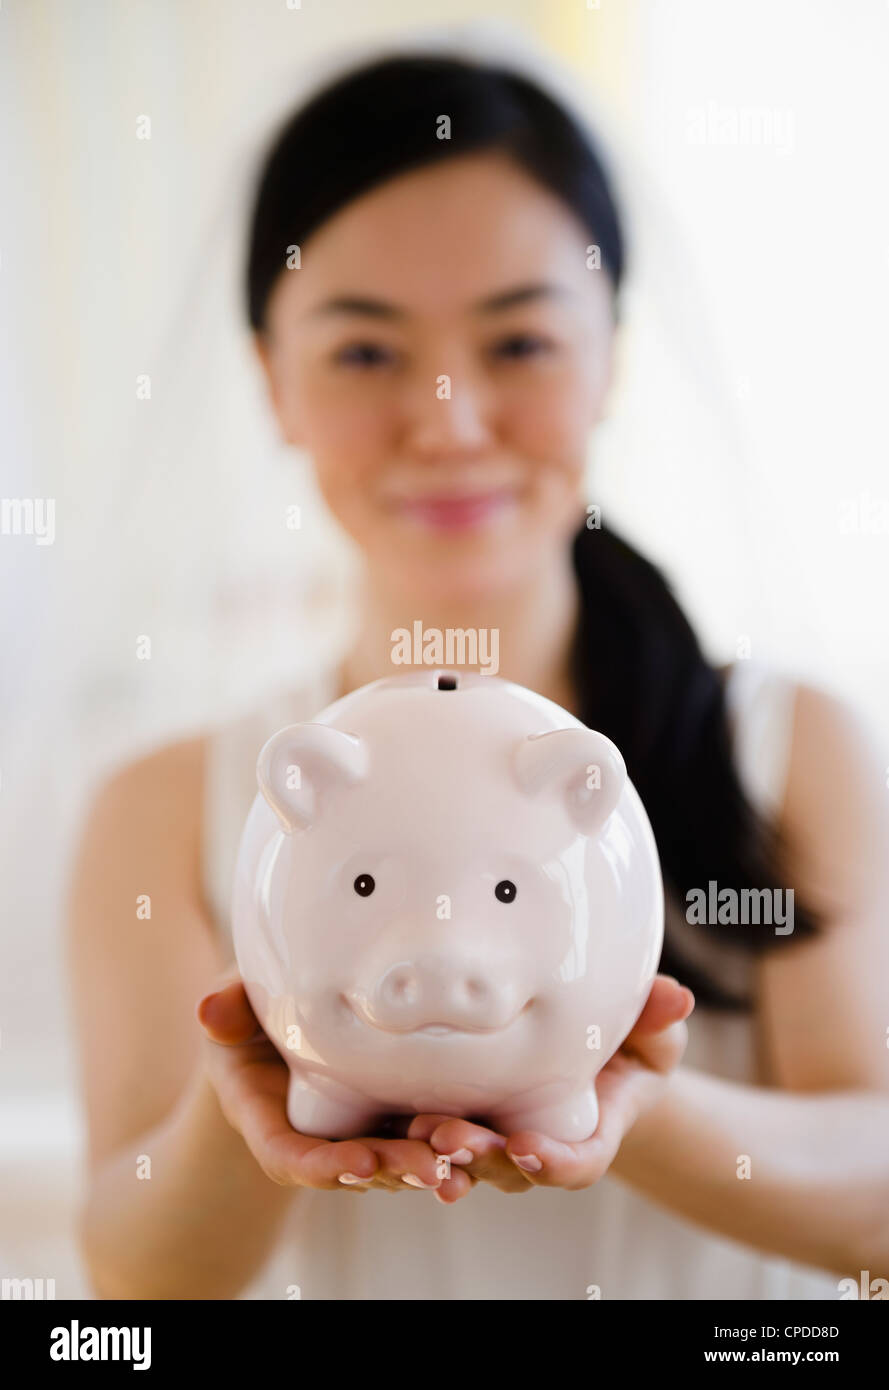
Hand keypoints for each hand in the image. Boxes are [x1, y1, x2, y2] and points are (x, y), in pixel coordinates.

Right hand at [197, 971, 462, 1197]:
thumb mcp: (237, 1006)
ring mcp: (361, 1129)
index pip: (290, 1155)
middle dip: (393, 1169)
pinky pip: (426, 1137)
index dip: (322, 1165)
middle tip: (431, 1166)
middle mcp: (319, 1135)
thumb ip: (228, 1008)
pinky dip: (455, 1144)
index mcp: (269, 1117)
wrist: (285, 1021)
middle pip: (355, 1167)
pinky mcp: (397, 1115)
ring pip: (397, 1158)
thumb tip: (209, 1010)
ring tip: (468, 1154)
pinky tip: (489, 1145)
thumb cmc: (255, 1010)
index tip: (357, 1162)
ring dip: (433, 1161)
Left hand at [402, 974, 694, 1199]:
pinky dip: (418, 1139)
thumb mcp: (650, 1031)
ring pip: (470, 1159)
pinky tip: (392, 1126)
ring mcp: (503, 1134)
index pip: (576, 1164)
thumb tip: (677, 997)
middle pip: (511, 1167)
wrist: (592, 1052)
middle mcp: (543, 1142)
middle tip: (451, 1136)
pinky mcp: (468, 1115)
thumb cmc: (628, 1043)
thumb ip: (656, 1018)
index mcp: (591, 1132)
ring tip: (417, 1128)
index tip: (527, 1147)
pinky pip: (440, 1139)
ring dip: (443, 1150)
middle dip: (482, 1156)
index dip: (552, 1164)